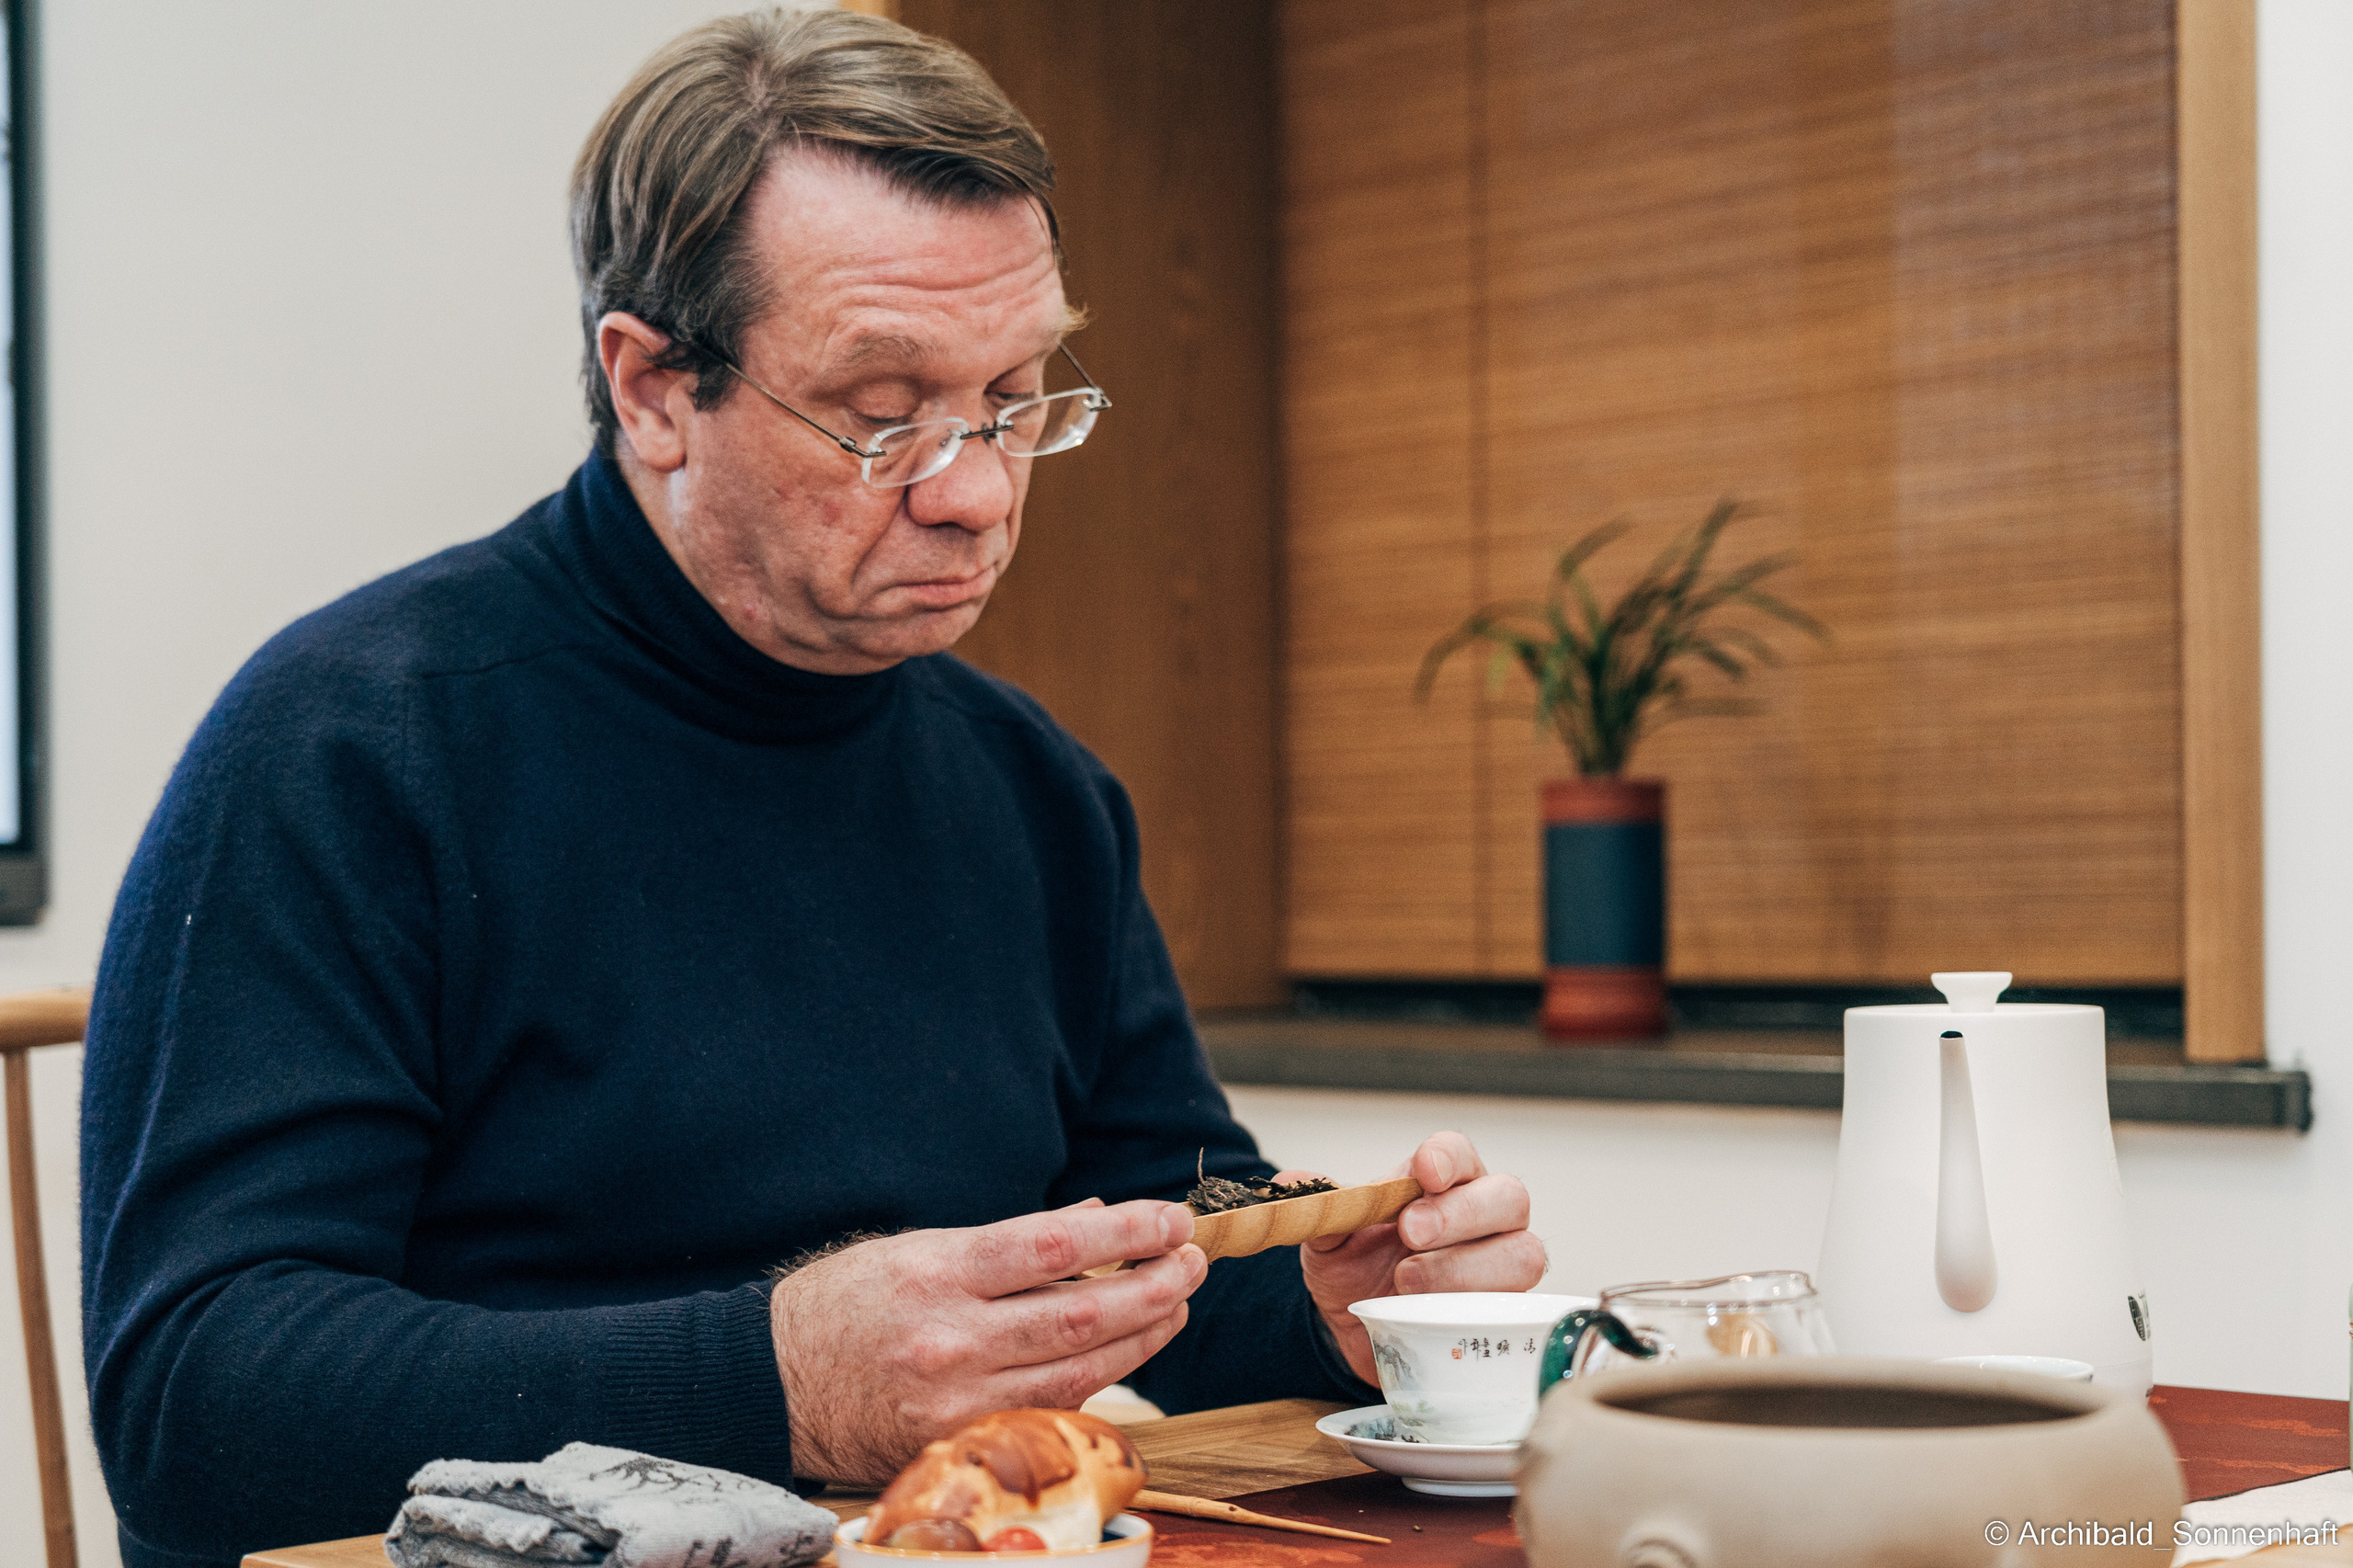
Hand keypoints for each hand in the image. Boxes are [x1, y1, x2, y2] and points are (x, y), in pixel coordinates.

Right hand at [769, 1200, 1203, 1484]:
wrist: (770, 1383)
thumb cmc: (845, 1303)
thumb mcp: (917, 1247)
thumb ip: (1008, 1240)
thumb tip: (1094, 1219)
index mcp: (938, 1272)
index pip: (1056, 1245)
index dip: (1129, 1231)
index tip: (1171, 1219)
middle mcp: (951, 1338)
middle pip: (1083, 1314)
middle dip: (1155, 1285)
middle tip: (1193, 1261)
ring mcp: (957, 1400)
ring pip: (1080, 1371)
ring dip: (1143, 1336)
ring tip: (1177, 1303)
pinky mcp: (959, 1443)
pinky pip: (1048, 1410)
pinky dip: (1097, 1380)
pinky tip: (1125, 1353)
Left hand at [1295, 1131, 1543, 1384]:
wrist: (1357, 1327)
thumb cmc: (1354, 1266)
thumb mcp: (1328, 1236)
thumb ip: (1318, 1207)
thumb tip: (1290, 1182)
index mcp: (1443, 1182)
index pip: (1459, 1153)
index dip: (1448, 1158)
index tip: (1423, 1172)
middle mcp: (1484, 1217)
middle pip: (1508, 1197)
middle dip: (1460, 1214)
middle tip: (1410, 1233)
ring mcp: (1500, 1266)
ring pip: (1521, 1255)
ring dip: (1464, 1269)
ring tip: (1407, 1283)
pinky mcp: (1503, 1315)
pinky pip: (1514, 1312)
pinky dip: (1476, 1316)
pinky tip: (1435, 1319)